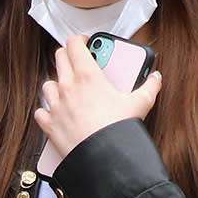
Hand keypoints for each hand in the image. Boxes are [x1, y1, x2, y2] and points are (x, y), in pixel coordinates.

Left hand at [34, 35, 161, 158]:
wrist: (102, 158)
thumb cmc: (118, 130)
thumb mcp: (140, 104)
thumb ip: (149, 87)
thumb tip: (155, 79)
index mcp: (87, 75)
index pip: (74, 44)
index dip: (80, 39)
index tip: (87, 43)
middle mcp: (67, 86)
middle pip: (59, 58)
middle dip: (69, 57)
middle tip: (81, 62)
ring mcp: (56, 105)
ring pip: (48, 83)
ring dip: (57, 83)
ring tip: (70, 89)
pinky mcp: (49, 124)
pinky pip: (41, 111)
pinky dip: (48, 110)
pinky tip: (58, 113)